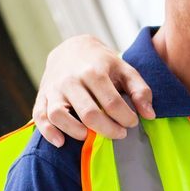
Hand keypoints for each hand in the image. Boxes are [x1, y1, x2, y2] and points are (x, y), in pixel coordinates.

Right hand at [32, 34, 154, 146]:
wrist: (72, 48)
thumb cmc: (103, 63)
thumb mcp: (125, 70)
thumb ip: (140, 91)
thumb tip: (149, 115)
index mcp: (95, 71)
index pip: (112, 102)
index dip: (125, 118)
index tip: (132, 123)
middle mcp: (72, 79)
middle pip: (89, 113)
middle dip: (108, 129)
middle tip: (120, 134)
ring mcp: (54, 88)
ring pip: (59, 115)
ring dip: (75, 131)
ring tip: (90, 137)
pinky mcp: (42, 96)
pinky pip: (40, 116)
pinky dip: (48, 131)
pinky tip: (61, 142)